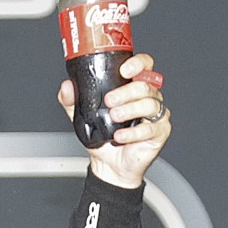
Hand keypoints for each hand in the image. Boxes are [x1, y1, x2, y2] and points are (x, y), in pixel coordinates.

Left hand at [60, 53, 170, 189]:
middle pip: (144, 85)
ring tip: (114, 117)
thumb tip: (66, 86)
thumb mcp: (81, 115)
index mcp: (132, 87)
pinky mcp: (160, 132)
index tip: (123, 70)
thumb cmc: (102, 136)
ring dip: (130, 109)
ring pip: (150, 104)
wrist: (109, 164)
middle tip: (109, 101)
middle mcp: (147, 97)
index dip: (138, 64)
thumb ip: (72, 100)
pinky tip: (119, 136)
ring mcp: (156, 114)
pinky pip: (150, 128)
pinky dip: (132, 133)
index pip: (144, 66)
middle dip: (125, 92)